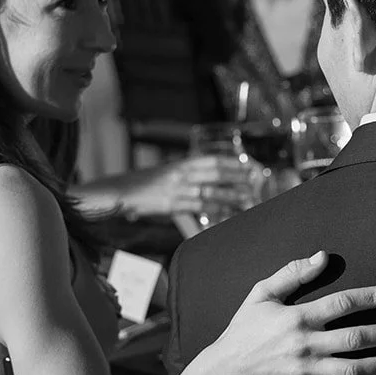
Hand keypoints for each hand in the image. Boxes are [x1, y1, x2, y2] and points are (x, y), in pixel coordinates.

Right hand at [128, 154, 261, 217]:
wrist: (121, 192)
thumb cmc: (143, 185)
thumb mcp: (166, 174)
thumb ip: (185, 176)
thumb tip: (205, 181)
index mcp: (181, 164)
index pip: (212, 160)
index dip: (232, 163)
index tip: (247, 166)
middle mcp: (181, 174)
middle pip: (216, 173)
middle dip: (237, 178)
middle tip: (254, 182)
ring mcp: (178, 189)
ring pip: (211, 191)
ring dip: (231, 196)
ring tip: (247, 200)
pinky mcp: (173, 205)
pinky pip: (200, 208)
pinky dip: (216, 211)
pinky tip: (227, 214)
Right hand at [209, 251, 375, 374]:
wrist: (224, 372)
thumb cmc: (244, 329)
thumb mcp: (261, 293)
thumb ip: (293, 274)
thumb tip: (323, 256)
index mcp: (297, 317)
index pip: (343, 303)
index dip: (372, 298)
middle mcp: (305, 345)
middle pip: (355, 339)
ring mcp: (307, 373)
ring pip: (354, 370)